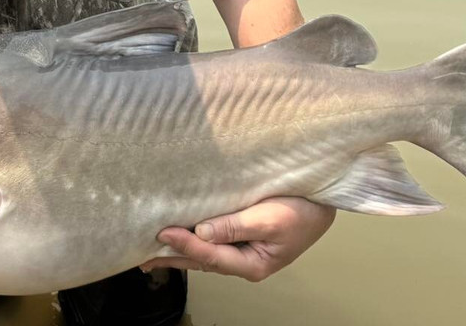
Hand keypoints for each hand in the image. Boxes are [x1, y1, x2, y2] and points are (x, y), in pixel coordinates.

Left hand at [141, 198, 333, 282]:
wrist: (324, 201)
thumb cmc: (302, 210)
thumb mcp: (270, 219)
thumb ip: (235, 226)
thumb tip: (201, 232)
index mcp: (252, 264)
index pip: (209, 255)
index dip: (184, 244)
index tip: (161, 233)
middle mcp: (244, 261)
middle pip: (202, 260)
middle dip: (173, 256)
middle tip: (141, 256)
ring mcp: (243, 251)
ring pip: (205, 252)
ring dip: (180, 249)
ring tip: (153, 249)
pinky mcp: (243, 236)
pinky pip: (213, 240)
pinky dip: (194, 238)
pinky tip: (181, 234)